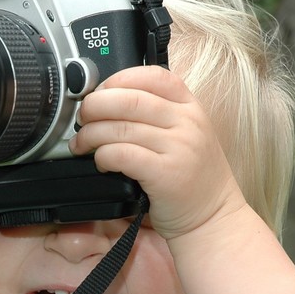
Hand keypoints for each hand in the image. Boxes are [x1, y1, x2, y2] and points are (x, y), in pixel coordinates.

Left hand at [69, 66, 246, 239]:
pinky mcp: (165, 174)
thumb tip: (105, 102)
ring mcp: (179, 147)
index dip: (116, 80)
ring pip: (120, 127)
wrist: (213, 217)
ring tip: (81, 144)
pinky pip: (122, 154)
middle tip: (82, 119)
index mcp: (190, 106)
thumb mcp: (184, 134)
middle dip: (94, 106)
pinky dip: (102, 156)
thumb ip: (155, 115)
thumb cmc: (191, 177)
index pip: (150, 76)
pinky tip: (101, 163)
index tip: (99, 93)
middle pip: (128, 99)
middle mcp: (187, 122)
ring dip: (90, 134)